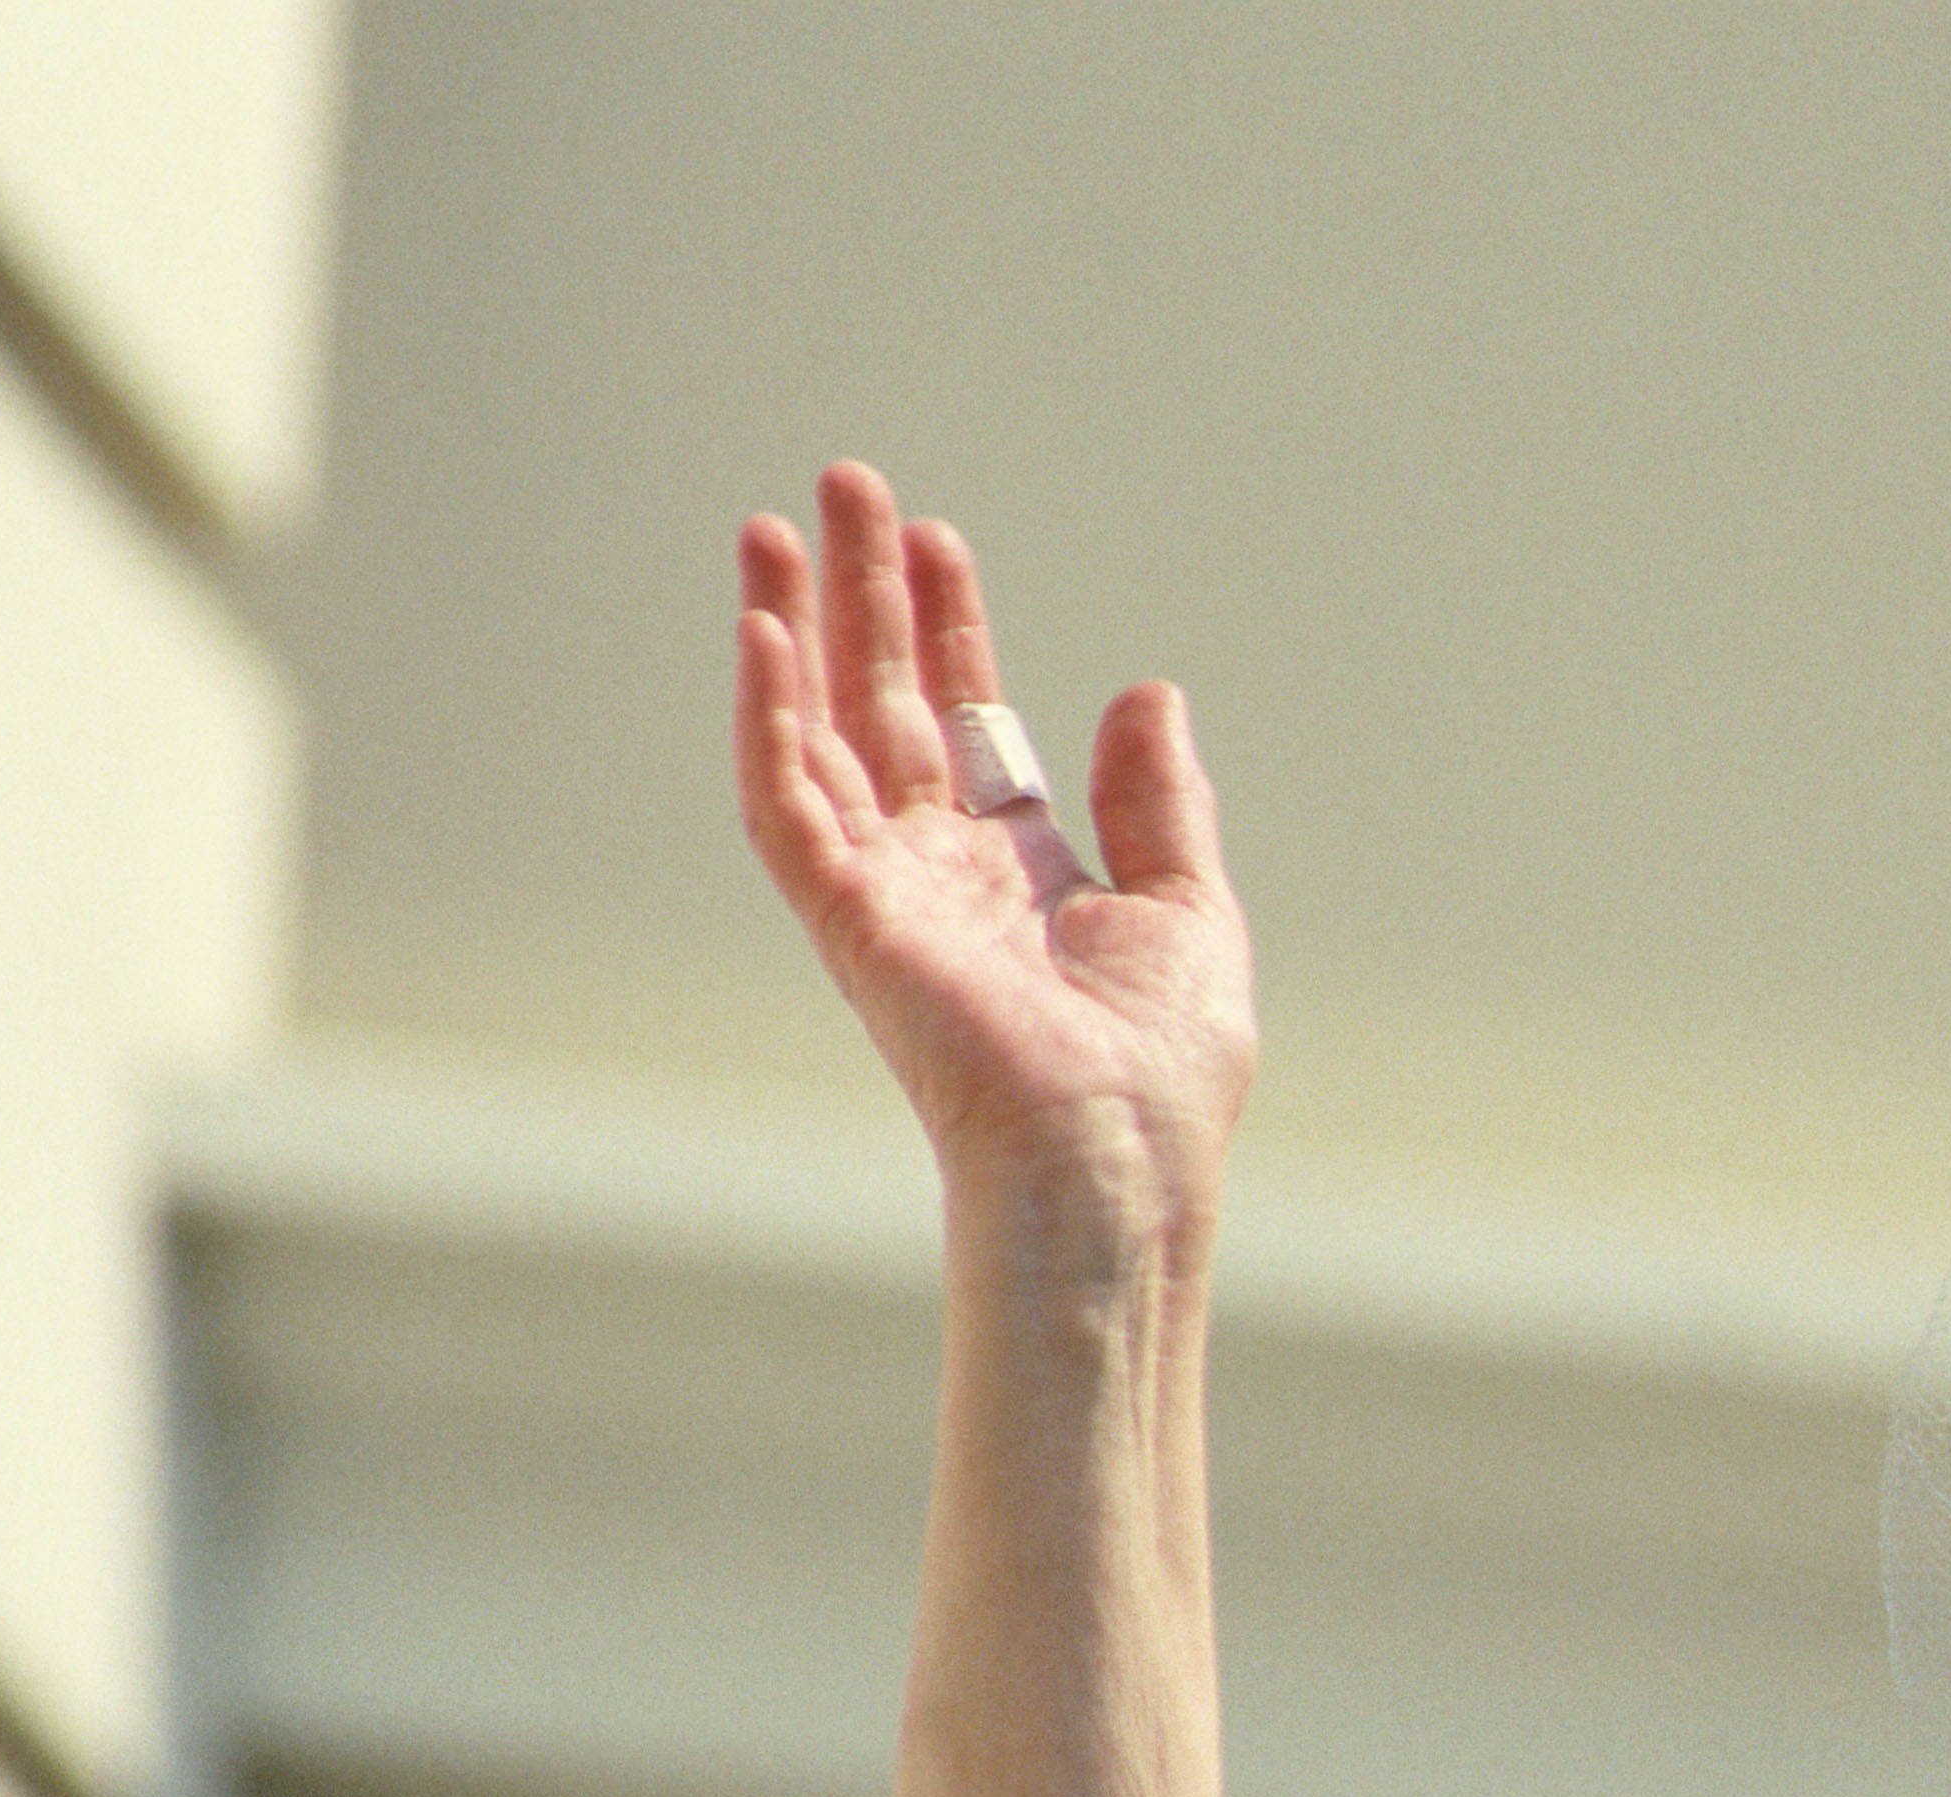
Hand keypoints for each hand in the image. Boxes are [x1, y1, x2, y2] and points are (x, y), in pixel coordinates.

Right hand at [733, 465, 1255, 1220]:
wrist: (1118, 1156)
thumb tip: (1150, 694)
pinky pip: (787, 805)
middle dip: (862, 597)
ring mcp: (884, 894)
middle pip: (882, 704)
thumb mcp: (1187, 908)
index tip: (938, 541)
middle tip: (845, 487)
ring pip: (815, 734)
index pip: (964, 721)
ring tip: (774, 530)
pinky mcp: (849, 920)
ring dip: (792, 631)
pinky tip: (763, 634)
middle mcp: (937, 874)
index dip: (949, 630)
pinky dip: (768, 720)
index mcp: (1014, 871)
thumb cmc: (1162, 1070)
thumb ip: (1159, 801)